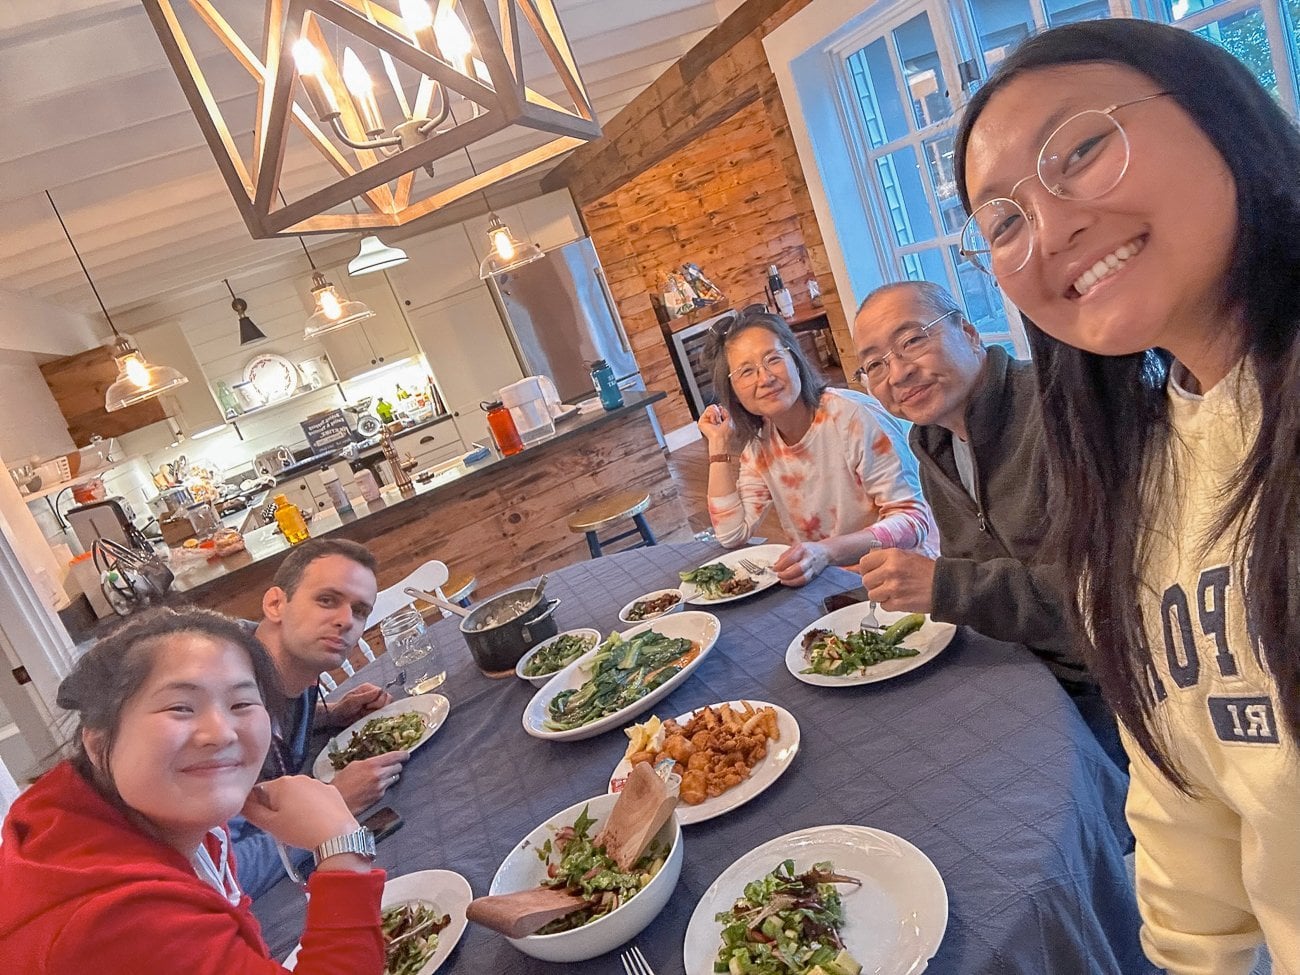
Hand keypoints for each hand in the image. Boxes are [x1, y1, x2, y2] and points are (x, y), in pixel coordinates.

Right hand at [241, 775, 357, 850]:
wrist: (336, 835)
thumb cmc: (300, 830)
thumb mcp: (269, 825)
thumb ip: (251, 812)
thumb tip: (240, 802)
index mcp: (281, 783)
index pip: (259, 791)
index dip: (259, 808)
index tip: (266, 822)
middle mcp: (300, 777)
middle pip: (279, 792)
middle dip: (277, 807)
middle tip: (283, 826)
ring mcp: (318, 783)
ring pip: (298, 795)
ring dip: (295, 807)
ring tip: (301, 826)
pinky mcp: (333, 790)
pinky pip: (315, 798)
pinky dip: (312, 807)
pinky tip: (315, 822)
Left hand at [325, 683, 390, 728]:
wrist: (337, 718)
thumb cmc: (341, 707)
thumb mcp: (352, 701)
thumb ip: (366, 696)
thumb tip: (379, 690)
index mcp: (368, 688)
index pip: (382, 692)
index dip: (378, 701)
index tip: (367, 706)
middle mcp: (373, 694)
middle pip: (387, 699)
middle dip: (378, 707)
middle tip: (366, 710)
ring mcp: (374, 703)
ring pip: (386, 707)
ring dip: (376, 713)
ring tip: (365, 714)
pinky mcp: (374, 712)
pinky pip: (382, 714)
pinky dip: (377, 717)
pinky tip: (368, 718)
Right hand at [329, 750, 409, 813]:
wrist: (338, 802)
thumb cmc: (341, 783)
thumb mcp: (353, 766)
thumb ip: (369, 762)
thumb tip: (378, 761)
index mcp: (372, 764)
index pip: (395, 756)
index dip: (403, 754)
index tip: (406, 754)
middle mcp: (379, 775)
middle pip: (398, 767)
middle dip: (395, 766)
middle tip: (390, 766)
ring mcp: (381, 787)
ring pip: (394, 778)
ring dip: (390, 777)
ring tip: (379, 777)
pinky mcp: (380, 797)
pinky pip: (387, 788)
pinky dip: (383, 786)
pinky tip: (373, 787)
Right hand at [697, 404, 734, 451]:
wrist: (721, 438)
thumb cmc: (725, 433)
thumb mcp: (729, 420)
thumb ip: (726, 413)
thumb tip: (721, 407)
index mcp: (716, 421)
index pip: (716, 410)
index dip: (720, 409)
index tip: (722, 413)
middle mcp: (710, 421)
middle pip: (712, 407)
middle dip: (718, 411)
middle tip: (719, 419)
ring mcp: (705, 421)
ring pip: (709, 408)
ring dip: (715, 414)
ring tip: (716, 421)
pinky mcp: (701, 422)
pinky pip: (707, 411)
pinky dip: (712, 415)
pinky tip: (713, 422)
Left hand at [772, 542, 830, 586]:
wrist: (825, 552)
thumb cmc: (809, 549)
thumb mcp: (796, 547)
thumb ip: (785, 555)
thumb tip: (776, 565)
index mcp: (803, 549)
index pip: (791, 558)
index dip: (781, 565)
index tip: (774, 569)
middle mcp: (809, 558)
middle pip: (799, 569)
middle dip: (786, 574)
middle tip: (779, 575)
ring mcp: (813, 568)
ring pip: (803, 578)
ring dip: (791, 582)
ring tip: (783, 581)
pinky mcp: (814, 575)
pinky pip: (805, 582)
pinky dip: (795, 583)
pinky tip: (789, 582)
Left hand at [858, 549, 936, 612]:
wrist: (946, 586)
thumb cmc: (926, 571)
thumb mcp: (905, 556)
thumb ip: (882, 559)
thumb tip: (856, 567)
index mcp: (892, 555)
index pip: (864, 562)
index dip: (867, 569)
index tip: (873, 572)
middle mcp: (891, 570)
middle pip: (866, 580)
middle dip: (874, 583)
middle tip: (886, 583)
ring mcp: (893, 588)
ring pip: (872, 595)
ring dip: (881, 595)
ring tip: (894, 591)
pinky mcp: (898, 603)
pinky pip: (883, 606)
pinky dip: (890, 604)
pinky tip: (901, 598)